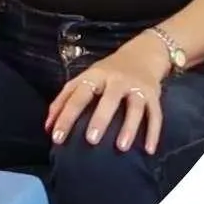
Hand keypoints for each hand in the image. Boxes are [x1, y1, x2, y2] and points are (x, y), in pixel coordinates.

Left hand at [45, 37, 170, 153]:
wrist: (142, 54)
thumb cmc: (107, 73)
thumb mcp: (85, 79)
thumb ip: (65, 100)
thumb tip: (48, 127)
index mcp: (94, 75)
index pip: (77, 95)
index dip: (65, 116)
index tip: (56, 137)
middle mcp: (116, 79)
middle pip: (108, 99)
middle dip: (99, 119)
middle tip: (90, 141)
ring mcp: (136, 86)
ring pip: (134, 107)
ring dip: (129, 127)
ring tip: (122, 147)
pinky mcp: (154, 95)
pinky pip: (155, 115)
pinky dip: (153, 133)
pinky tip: (148, 149)